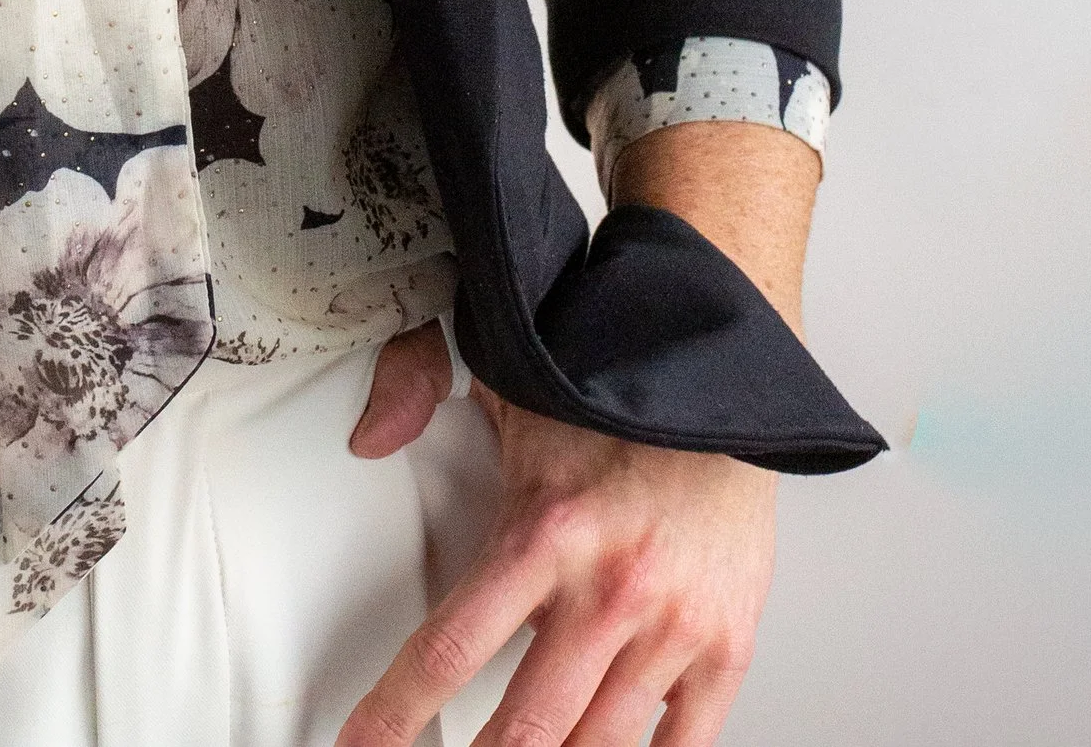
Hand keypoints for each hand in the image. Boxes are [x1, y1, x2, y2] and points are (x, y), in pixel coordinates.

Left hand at [338, 370, 772, 746]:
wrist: (730, 385)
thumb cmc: (617, 394)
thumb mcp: (507, 380)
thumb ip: (418, 384)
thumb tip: (366, 436)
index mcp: (544, 531)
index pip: (450, 648)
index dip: (396, 712)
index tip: (360, 745)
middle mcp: (609, 590)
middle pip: (525, 728)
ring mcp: (672, 627)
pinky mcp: (726, 647)